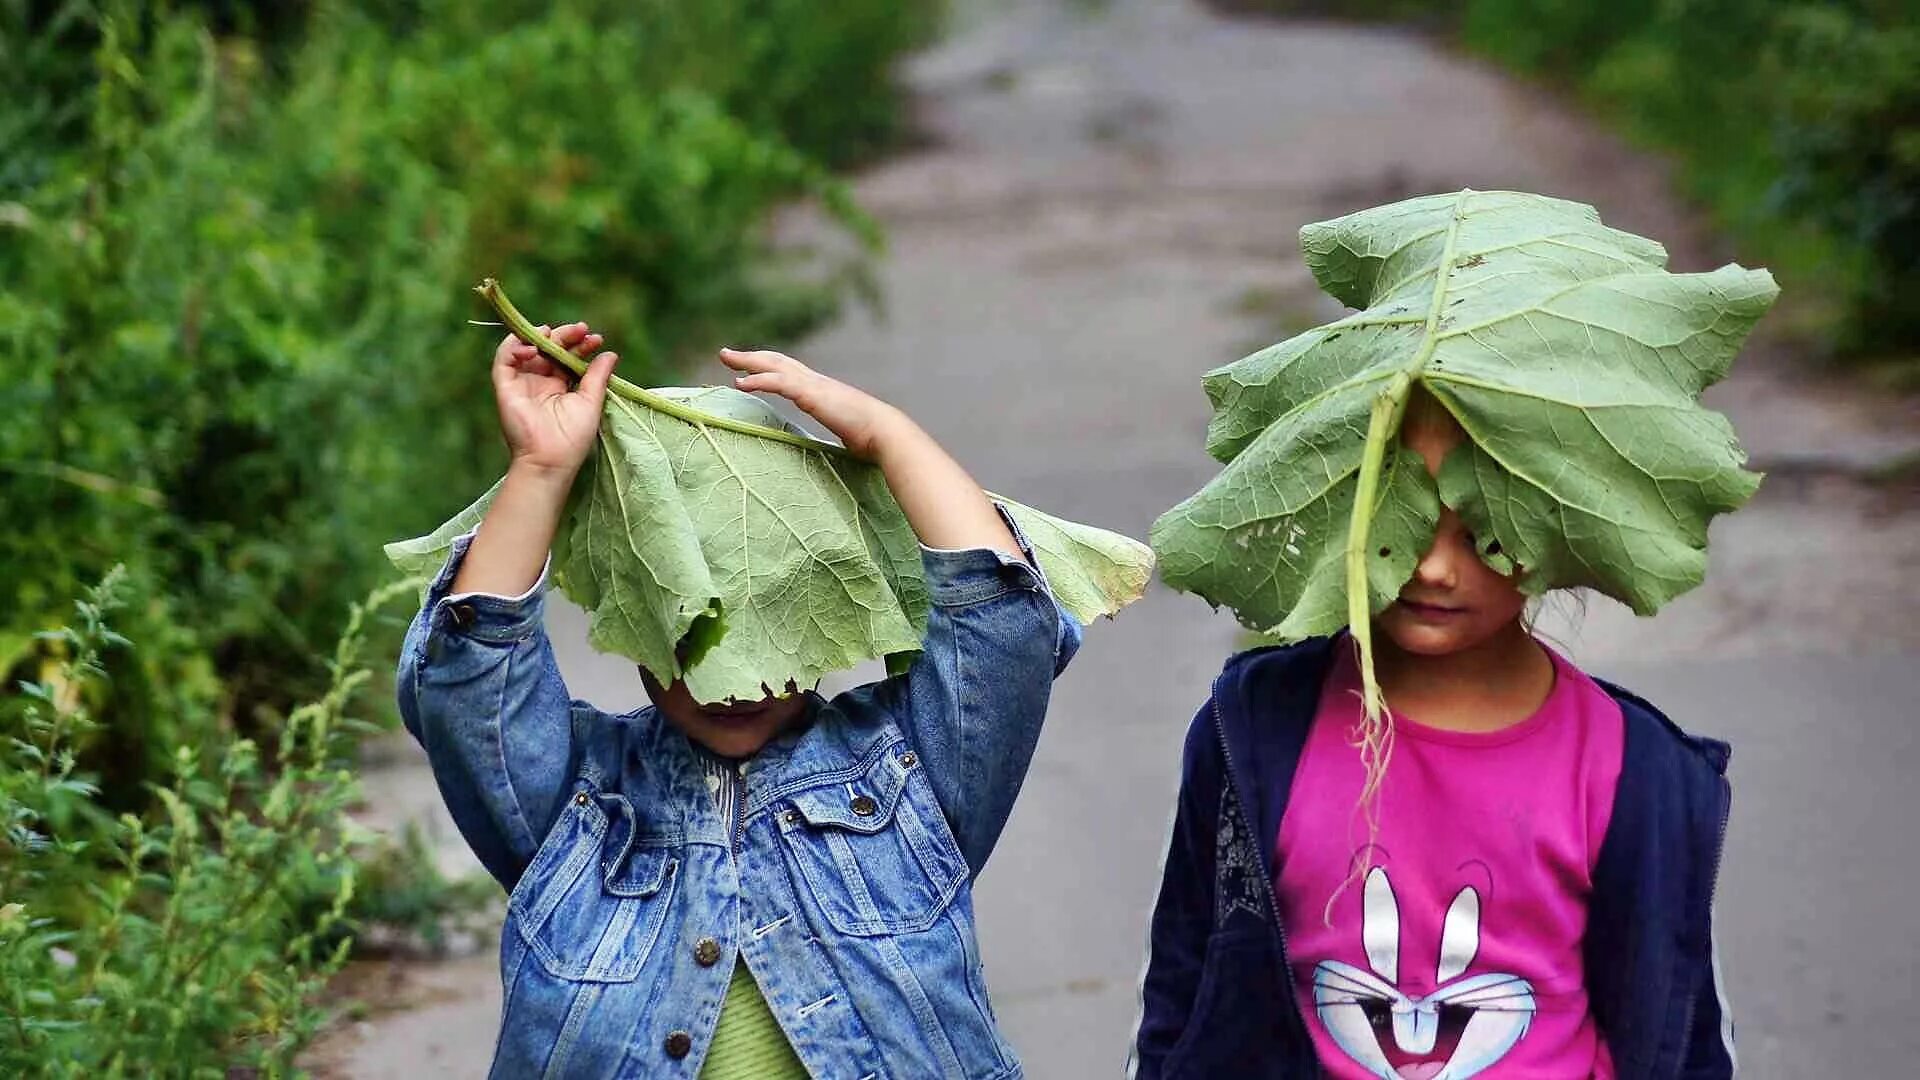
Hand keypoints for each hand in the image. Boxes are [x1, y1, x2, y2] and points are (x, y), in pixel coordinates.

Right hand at [492, 323, 617, 474]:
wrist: (549, 460)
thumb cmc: (572, 438)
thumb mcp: (591, 402)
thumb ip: (598, 376)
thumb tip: (610, 353)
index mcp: (560, 387)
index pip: (567, 357)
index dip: (580, 345)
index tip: (596, 339)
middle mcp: (540, 382)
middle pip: (548, 349)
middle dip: (564, 336)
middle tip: (581, 329)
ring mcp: (522, 383)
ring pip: (526, 349)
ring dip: (538, 336)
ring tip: (554, 331)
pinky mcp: (505, 387)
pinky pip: (503, 360)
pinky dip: (513, 347)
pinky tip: (532, 347)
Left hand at [719, 348, 903, 459]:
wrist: (885, 433)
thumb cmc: (870, 439)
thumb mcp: (845, 433)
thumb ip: (835, 434)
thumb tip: (840, 448)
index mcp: (822, 391)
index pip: (790, 372)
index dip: (768, 368)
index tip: (749, 369)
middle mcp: (816, 382)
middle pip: (776, 361)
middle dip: (751, 357)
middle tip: (727, 355)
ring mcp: (813, 386)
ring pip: (774, 365)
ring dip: (748, 361)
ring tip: (726, 358)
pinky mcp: (811, 395)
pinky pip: (779, 382)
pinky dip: (758, 380)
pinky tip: (741, 383)